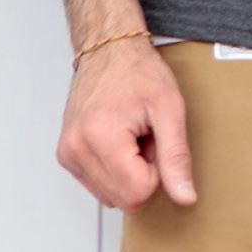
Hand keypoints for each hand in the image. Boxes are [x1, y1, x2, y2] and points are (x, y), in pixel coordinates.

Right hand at [57, 39, 194, 210]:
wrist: (110, 52)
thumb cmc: (138, 73)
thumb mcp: (170, 110)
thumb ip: (176, 158)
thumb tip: (184, 196)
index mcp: (100, 138)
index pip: (137, 193)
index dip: (158, 174)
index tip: (157, 144)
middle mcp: (76, 150)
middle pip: (123, 199)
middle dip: (144, 174)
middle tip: (147, 139)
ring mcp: (67, 155)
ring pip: (111, 196)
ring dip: (130, 173)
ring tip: (134, 137)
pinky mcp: (66, 156)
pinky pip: (100, 185)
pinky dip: (116, 169)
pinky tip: (121, 142)